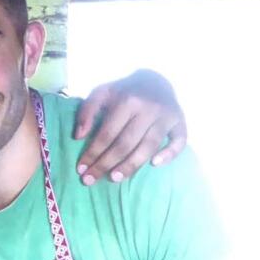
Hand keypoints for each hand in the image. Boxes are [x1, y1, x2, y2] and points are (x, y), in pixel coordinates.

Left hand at [73, 69, 187, 185]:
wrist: (156, 79)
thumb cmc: (124, 91)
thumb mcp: (102, 93)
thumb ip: (87, 111)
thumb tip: (79, 136)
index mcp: (127, 100)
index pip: (107, 133)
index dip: (93, 152)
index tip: (81, 169)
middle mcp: (148, 109)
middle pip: (126, 143)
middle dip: (106, 164)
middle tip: (91, 180)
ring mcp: (166, 116)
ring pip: (149, 146)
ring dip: (131, 165)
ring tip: (115, 178)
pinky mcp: (180, 121)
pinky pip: (179, 141)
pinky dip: (169, 154)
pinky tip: (155, 164)